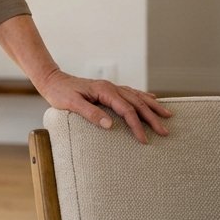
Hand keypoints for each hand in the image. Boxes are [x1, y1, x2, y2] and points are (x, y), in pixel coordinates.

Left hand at [36, 68, 173, 143]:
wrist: (52, 80)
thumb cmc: (59, 93)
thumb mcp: (71, 104)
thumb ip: (90, 113)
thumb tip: (110, 125)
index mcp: (104, 90)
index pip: (126, 110)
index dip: (136, 125)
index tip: (144, 139)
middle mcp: (110, 87)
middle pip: (137, 103)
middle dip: (152, 117)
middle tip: (165, 131)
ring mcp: (110, 87)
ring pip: (137, 96)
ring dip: (152, 106)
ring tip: (168, 115)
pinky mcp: (108, 90)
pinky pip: (130, 93)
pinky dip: (143, 97)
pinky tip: (152, 99)